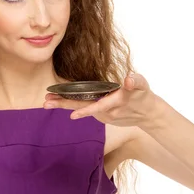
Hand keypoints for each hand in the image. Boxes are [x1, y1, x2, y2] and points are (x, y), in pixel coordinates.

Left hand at [43, 73, 157, 127]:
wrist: (148, 114)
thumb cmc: (144, 97)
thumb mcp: (143, 87)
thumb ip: (136, 81)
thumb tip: (129, 79)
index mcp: (114, 103)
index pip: (97, 106)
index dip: (85, 110)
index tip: (72, 114)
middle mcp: (105, 110)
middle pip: (82, 107)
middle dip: (63, 105)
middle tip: (45, 103)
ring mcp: (101, 114)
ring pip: (80, 107)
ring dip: (63, 105)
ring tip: (46, 102)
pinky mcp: (100, 114)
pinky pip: (83, 107)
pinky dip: (70, 104)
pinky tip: (58, 101)